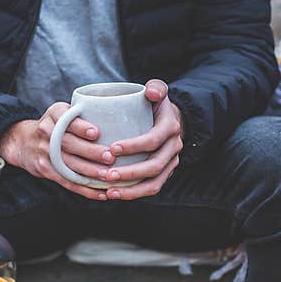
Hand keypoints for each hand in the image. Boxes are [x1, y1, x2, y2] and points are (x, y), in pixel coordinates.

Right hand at [0, 103, 114, 200]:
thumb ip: (82, 115)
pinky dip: (85, 189)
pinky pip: (67, 181)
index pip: (67, 120)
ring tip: (108, 176)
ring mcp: (45, 152)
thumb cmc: (54, 125)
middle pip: (69, 144)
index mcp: (54, 114)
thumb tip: (117, 121)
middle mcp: (47, 132)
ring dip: (90, 172)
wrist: (22, 141)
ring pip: (69, 164)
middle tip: (110, 158)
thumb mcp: (62, 112)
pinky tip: (101, 194)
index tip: (96, 133)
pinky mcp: (46, 169)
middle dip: (91, 152)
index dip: (81, 127)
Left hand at [102, 79, 183, 200]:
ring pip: (154, 183)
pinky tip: (113, 194)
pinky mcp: (164, 173)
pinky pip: (151, 188)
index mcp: (170, 128)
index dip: (134, 146)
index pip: (153, 140)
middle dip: (130, 172)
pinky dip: (133, 194)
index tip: (112, 148)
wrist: (169, 120)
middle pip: (154, 166)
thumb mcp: (158, 91)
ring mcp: (171, 163)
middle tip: (106, 174)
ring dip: (131, 190)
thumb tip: (150, 93)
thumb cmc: (155, 105)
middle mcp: (174, 148)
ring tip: (109, 191)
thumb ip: (156, 87)